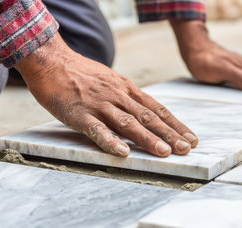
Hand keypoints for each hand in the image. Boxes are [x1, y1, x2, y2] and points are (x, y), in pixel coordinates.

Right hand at [14, 33, 197, 156]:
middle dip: (169, 134)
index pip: (157, 109)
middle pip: (148, 117)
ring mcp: (99, 105)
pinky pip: (96, 129)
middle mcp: (118, 96)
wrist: (51, 60)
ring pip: (128, 123)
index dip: (175, 124)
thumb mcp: (111, 80)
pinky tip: (122, 152)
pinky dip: (110, 141)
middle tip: (186, 149)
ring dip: (147, 138)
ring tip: (164, 152)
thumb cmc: (81, 73)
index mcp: (126, 89)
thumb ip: (126, 96)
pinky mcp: (79, 114)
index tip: (190, 138)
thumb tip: (144, 112)